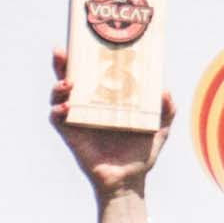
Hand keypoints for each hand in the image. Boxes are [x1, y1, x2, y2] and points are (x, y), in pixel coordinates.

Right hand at [49, 47, 161, 201]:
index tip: (83, 41)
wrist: (129, 182)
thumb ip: (166, 109)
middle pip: (70, 78)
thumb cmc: (141, 154)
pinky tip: (66, 107)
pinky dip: (57, 110)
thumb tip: (165, 90)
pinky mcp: (70, 134)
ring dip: (58, 86)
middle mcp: (88, 106)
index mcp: (107, 99)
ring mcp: (77, 119)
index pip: (94, 73)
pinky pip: (57, 119)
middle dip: (63, 64)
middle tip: (62, 51)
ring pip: (59, 96)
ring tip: (67, 83)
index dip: (86, 57)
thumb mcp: (160, 127)